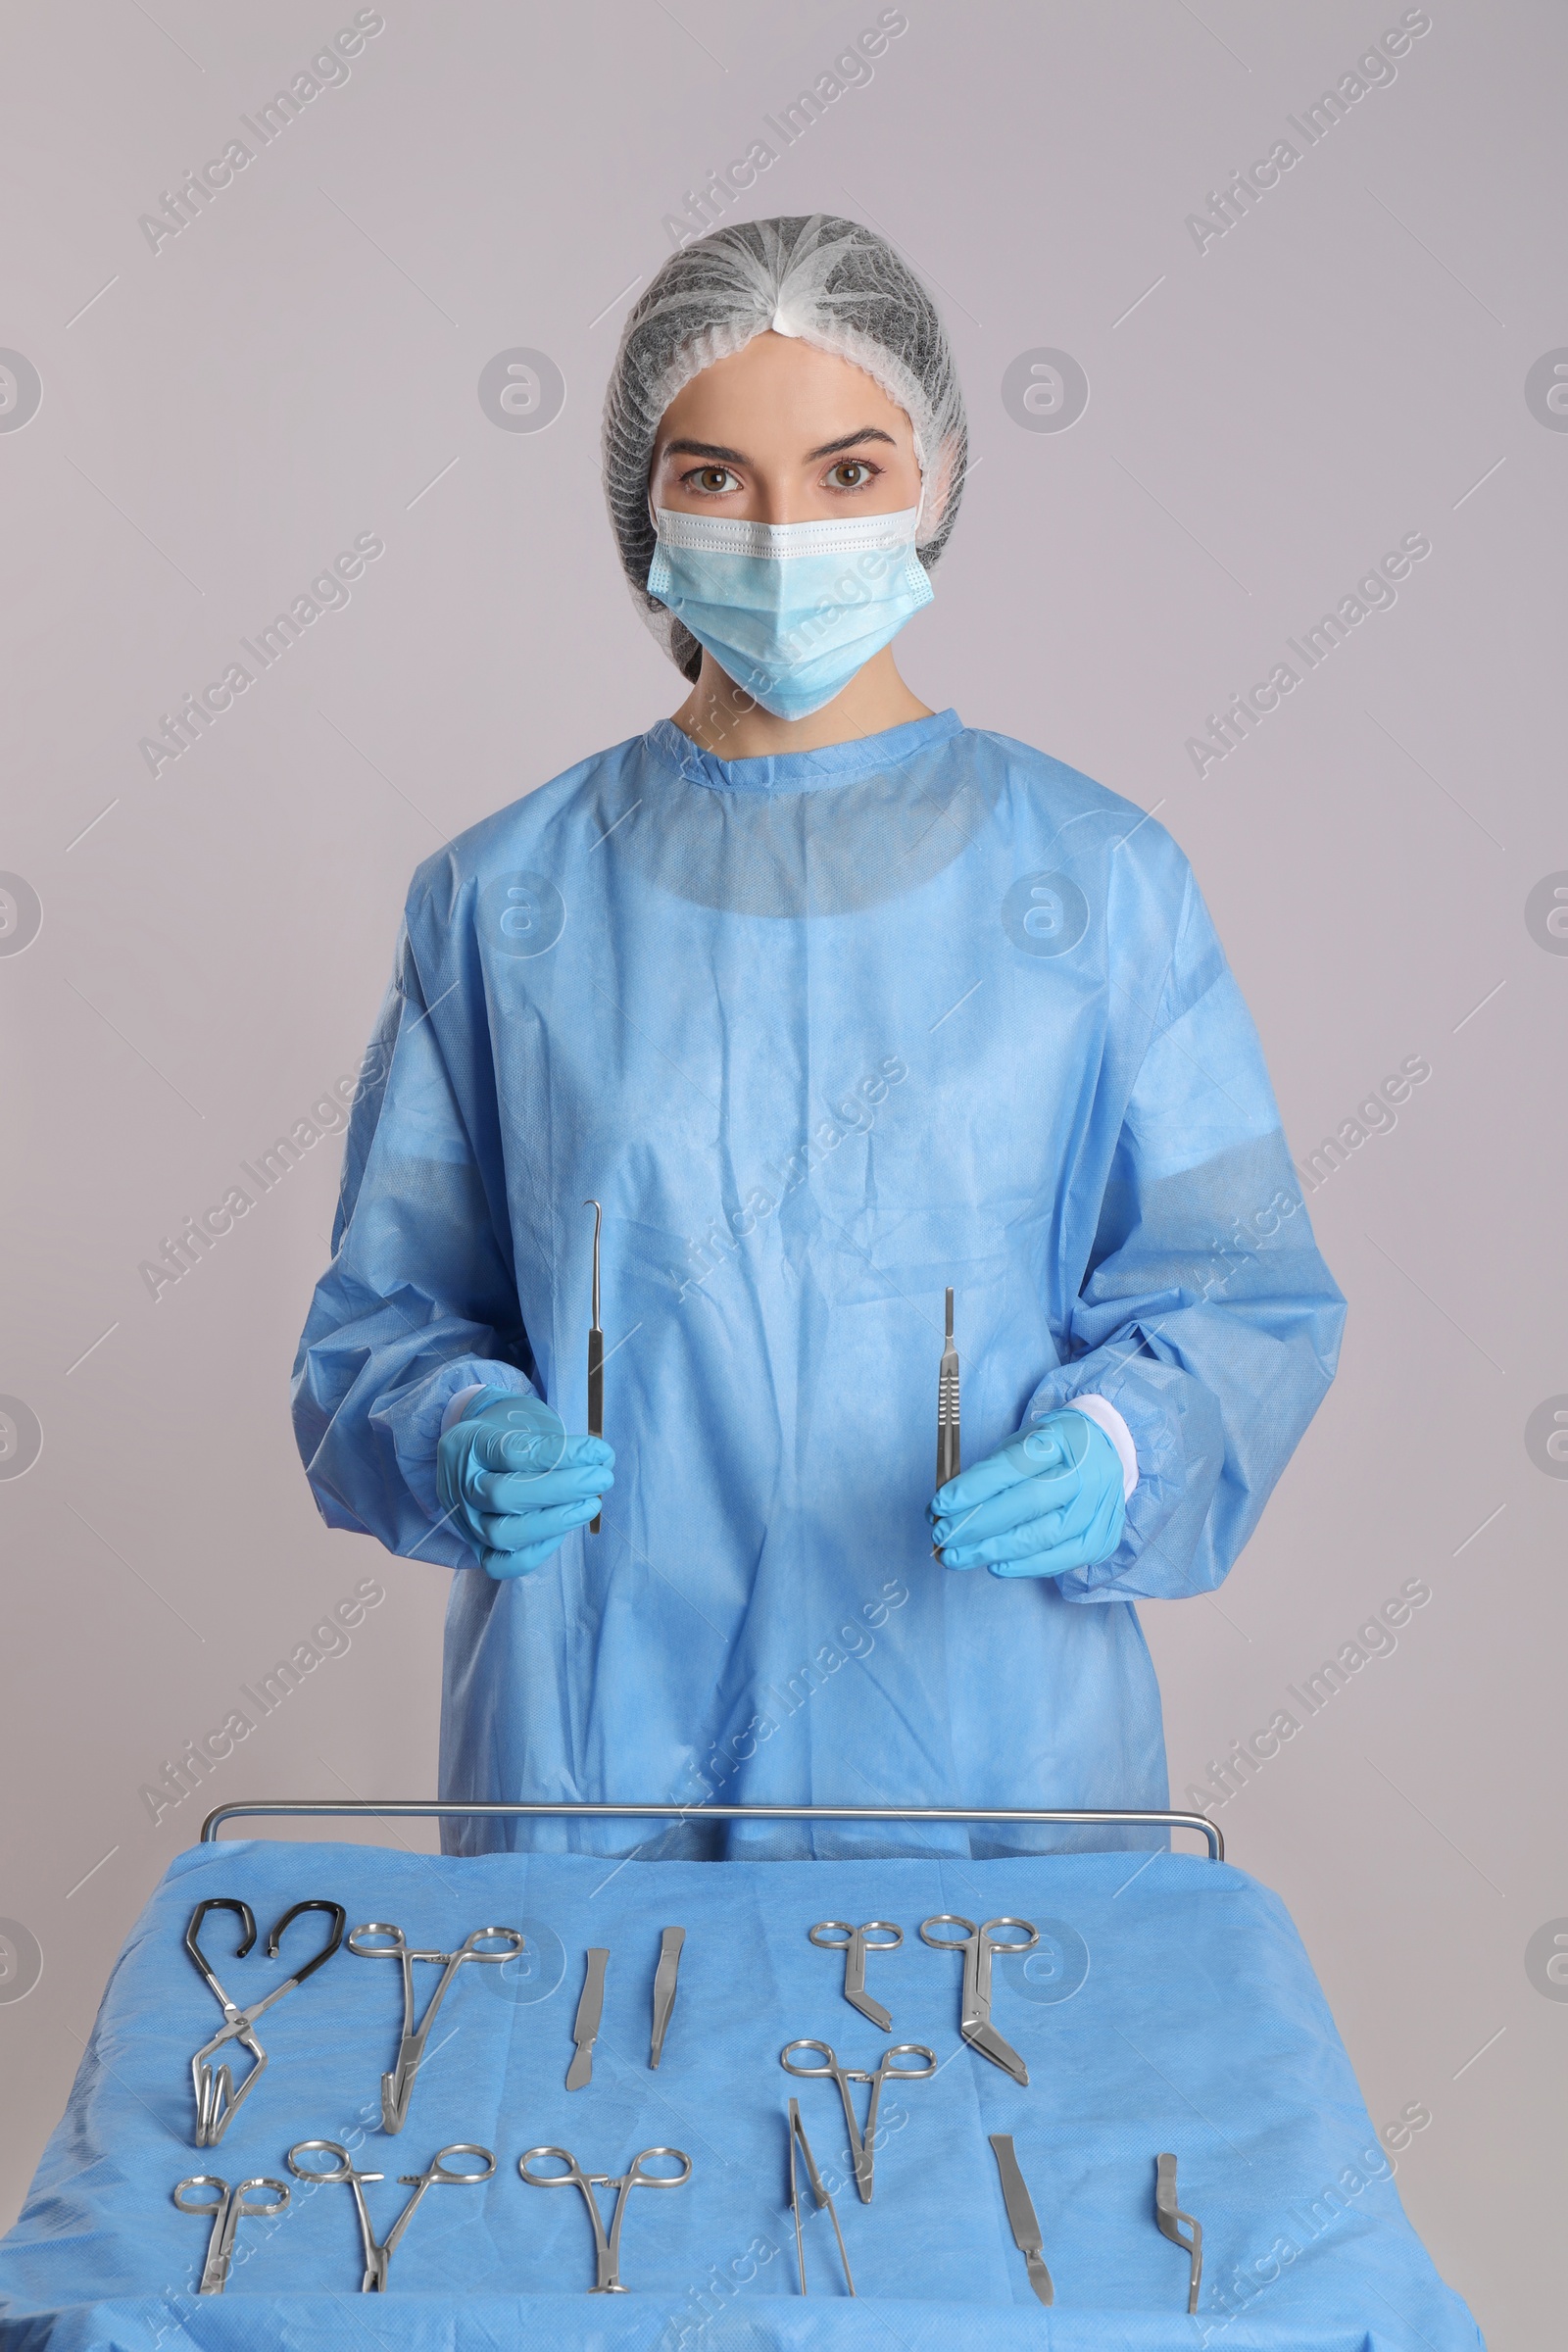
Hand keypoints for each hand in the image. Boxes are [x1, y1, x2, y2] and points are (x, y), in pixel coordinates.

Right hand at [437, 1390, 613, 1576]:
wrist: (476, 1458)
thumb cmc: (508, 1439)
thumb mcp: (523, 1426)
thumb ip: (555, 1444)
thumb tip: (601, 1460)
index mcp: (469, 1443)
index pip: (514, 1452)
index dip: (562, 1455)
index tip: (599, 1452)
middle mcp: (460, 1484)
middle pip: (504, 1495)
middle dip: (561, 1489)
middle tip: (601, 1478)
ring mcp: (464, 1520)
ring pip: (502, 1534)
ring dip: (554, 1522)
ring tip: (590, 1505)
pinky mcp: (475, 1548)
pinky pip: (501, 1564)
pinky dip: (537, 1551)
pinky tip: (565, 1529)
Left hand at [929, 1407, 1125, 1577]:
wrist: (1106, 1452)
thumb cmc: (1054, 1450)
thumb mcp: (1023, 1443)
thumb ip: (989, 1474)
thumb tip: (947, 1508)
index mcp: (1062, 1440)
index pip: (1013, 1466)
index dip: (974, 1489)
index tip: (940, 1505)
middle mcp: (1085, 1473)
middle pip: (1028, 1503)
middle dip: (978, 1524)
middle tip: (944, 1537)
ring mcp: (1098, 1507)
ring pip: (1043, 1536)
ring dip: (994, 1551)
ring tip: (959, 1557)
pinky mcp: (1101, 1538)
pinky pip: (1060, 1559)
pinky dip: (1025, 1566)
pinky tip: (997, 1566)